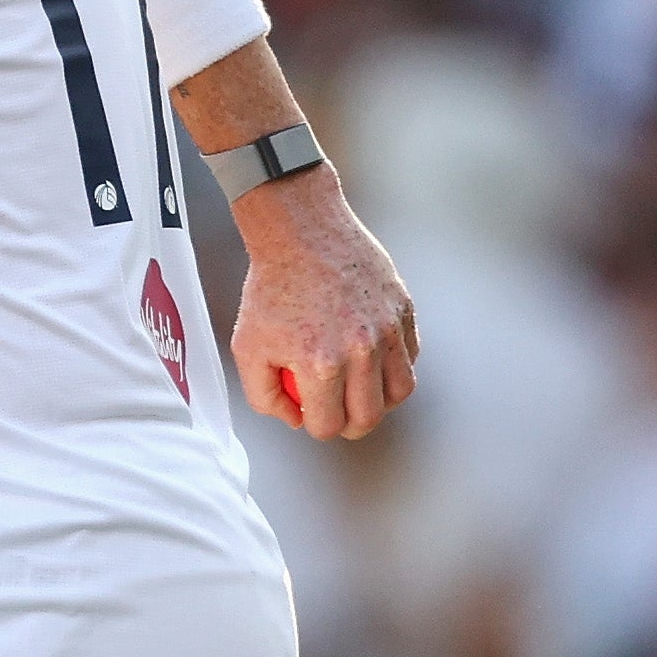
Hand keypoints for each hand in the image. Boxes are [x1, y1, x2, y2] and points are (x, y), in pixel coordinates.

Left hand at [226, 166, 418, 439]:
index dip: (314, 424)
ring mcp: (388, 329)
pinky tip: (370, 355)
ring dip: (378, 399)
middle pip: (368, 417)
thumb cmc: (270, 286)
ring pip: (399, 392)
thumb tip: (295, 418)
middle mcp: (362, 351)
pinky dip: (394, 365)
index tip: (308, 411)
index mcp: (321, 363)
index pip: (328, 425)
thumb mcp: (247, 344)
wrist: (299, 231)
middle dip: (348, 423)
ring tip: (357, 389)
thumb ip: (264, 394)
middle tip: (336, 411)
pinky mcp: (403, 309)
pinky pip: (409, 356)